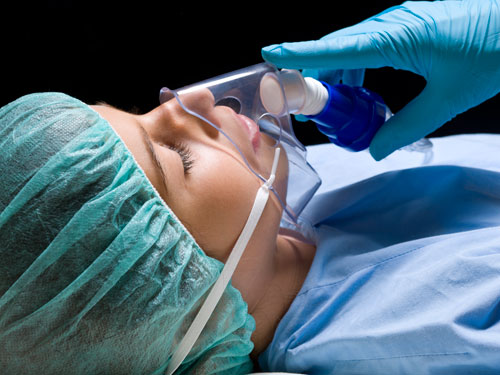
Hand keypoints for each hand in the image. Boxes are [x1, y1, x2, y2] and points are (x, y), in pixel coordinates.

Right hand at [262, 0, 499, 159]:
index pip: (338, 48)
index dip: (301, 53)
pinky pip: (367, 46)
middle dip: (315, 76)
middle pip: (337, 48)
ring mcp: (398, 21)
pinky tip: (361, 91)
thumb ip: (406, 127)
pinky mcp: (406, 25)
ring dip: (337, 76)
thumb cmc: (493, 56)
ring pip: (351, 48)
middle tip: (305, 106)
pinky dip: (356, 69)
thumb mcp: (447, 100)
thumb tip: (374, 149)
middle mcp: (391, 23)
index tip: (270, 52)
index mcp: (397, 37)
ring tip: (337, 107)